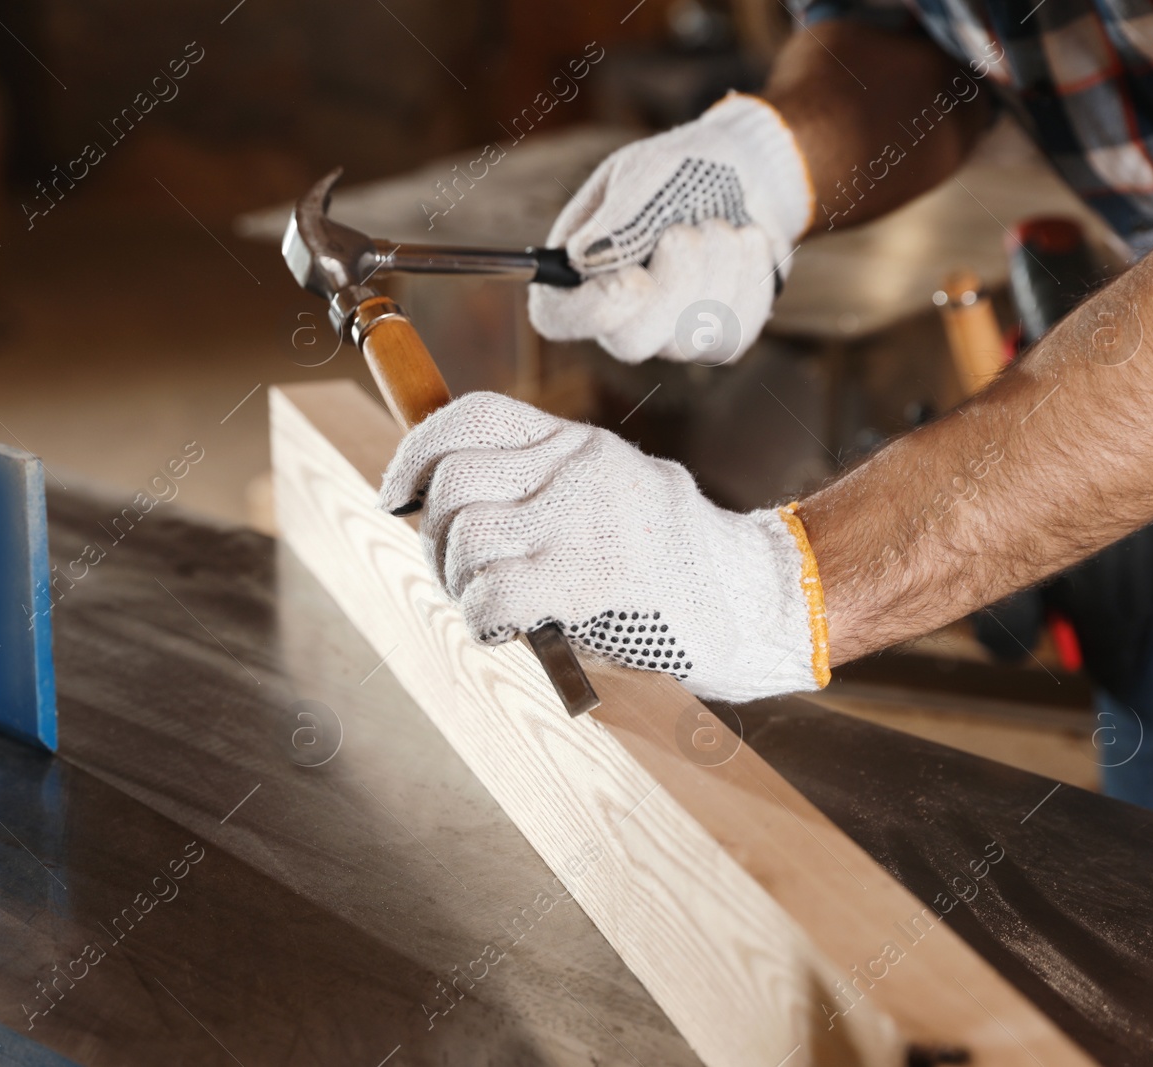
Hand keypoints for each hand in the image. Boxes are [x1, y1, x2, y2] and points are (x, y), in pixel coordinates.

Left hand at [377, 392, 829, 700]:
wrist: (756, 603)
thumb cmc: (677, 564)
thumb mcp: (614, 492)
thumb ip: (546, 485)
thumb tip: (447, 498)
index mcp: (580, 445)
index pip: (473, 416)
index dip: (415, 451)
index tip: (396, 494)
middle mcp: (577, 471)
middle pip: (454, 481)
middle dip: (433, 535)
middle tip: (458, 573)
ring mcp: (582, 522)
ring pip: (463, 537)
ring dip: (458, 583)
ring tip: (491, 604)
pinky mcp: (586, 580)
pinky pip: (488, 593)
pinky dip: (481, 618)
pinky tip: (508, 628)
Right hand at [530, 93, 812, 365]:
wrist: (750, 172)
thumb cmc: (684, 169)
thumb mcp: (648, 171)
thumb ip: (620, 215)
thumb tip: (582, 258)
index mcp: (579, 270)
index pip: (558, 317)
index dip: (589, 311)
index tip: (631, 278)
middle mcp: (619, 314)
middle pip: (630, 341)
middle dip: (670, 284)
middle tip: (683, 232)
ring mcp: (669, 335)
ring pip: (688, 338)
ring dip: (714, 267)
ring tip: (718, 222)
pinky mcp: (719, 341)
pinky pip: (733, 331)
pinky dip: (746, 277)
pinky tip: (746, 240)